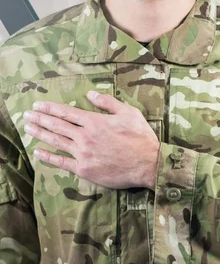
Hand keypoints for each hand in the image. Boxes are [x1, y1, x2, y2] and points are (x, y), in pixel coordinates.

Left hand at [23, 90, 158, 189]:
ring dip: (40, 134)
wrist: (148, 164)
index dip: (50, 108)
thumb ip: (108, 102)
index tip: (38, 105)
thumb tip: (90, 94)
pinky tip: (38, 152)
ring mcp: (83, 154)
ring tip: (28, 128)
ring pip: (56, 141)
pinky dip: (48, 157)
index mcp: (95, 122)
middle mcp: (85, 137)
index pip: (66, 113)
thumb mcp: (129, 113)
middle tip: (27, 115)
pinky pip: (61, 162)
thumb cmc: (141, 138)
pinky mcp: (84, 169)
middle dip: (40, 119)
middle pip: (57, 126)